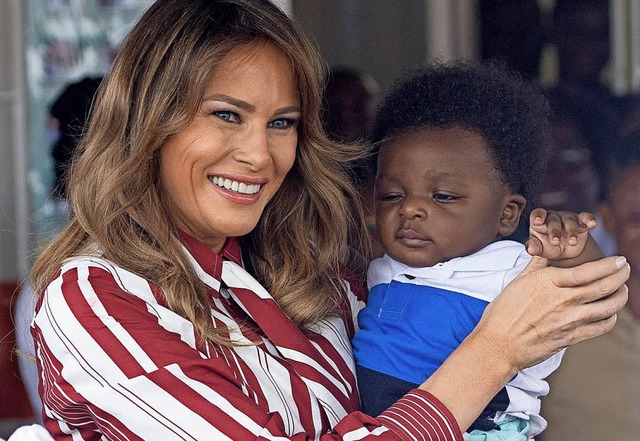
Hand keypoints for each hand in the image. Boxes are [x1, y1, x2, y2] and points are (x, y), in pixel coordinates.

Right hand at [475, 255, 628, 371]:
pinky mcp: (571, 338)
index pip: (587, 271)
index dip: (608, 265)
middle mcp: (562, 301)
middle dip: (621, 276)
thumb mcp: (517, 281)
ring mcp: (569, 321)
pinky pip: (601, 327)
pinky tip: (611, 312)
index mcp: (548, 283)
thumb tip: (546, 246)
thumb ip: (537, 263)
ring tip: (623, 288)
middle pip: (603, 287)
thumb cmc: (503, 312)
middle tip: (626, 268)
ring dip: (620, 296)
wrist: (499, 345)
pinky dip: (611, 318)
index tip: (619, 259)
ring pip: (607, 307)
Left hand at [526, 208, 595, 260]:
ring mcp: (568, 218)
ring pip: (570, 221)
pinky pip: (586, 218)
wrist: (565, 251)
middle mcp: (554, 217)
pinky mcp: (582, 222)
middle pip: (553, 220)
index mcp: (540, 221)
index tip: (537, 221)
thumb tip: (530, 249)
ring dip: (571, 231)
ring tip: (572, 241)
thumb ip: (533, 247)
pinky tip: (592, 224)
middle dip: (554, 231)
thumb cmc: (548, 247)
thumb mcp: (540, 249)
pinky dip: (589, 219)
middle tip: (555, 242)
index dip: (538, 216)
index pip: (537, 214)